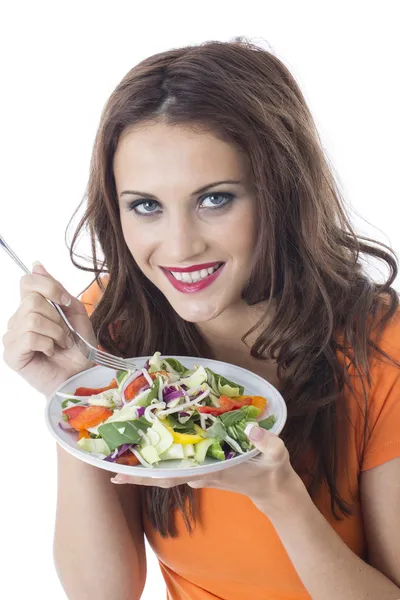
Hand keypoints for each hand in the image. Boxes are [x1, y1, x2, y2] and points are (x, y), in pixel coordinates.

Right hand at [2, 262, 95, 396]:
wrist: (82, 374)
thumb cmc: (79, 347)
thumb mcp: (75, 313)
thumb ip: (57, 290)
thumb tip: (36, 265)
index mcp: (32, 307)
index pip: (27, 281)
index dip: (48, 286)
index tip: (64, 301)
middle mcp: (18, 319)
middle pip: (32, 300)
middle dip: (57, 317)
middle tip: (64, 334)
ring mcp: (13, 336)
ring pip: (32, 318)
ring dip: (55, 332)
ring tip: (60, 344)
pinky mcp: (11, 354)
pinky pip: (29, 337)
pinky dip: (47, 344)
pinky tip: (50, 352)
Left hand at [111, 424, 303, 513]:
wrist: (273, 489)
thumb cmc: (273, 471)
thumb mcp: (277, 454)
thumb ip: (266, 442)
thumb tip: (250, 429)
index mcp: (212, 471)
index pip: (172, 476)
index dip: (146, 477)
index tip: (119, 475)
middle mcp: (200, 474)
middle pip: (162, 475)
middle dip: (136, 473)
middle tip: (108, 465)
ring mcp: (201, 472)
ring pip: (168, 469)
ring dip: (147, 464)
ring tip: (122, 452)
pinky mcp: (204, 467)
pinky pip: (179, 463)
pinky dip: (164, 457)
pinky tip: (153, 444)